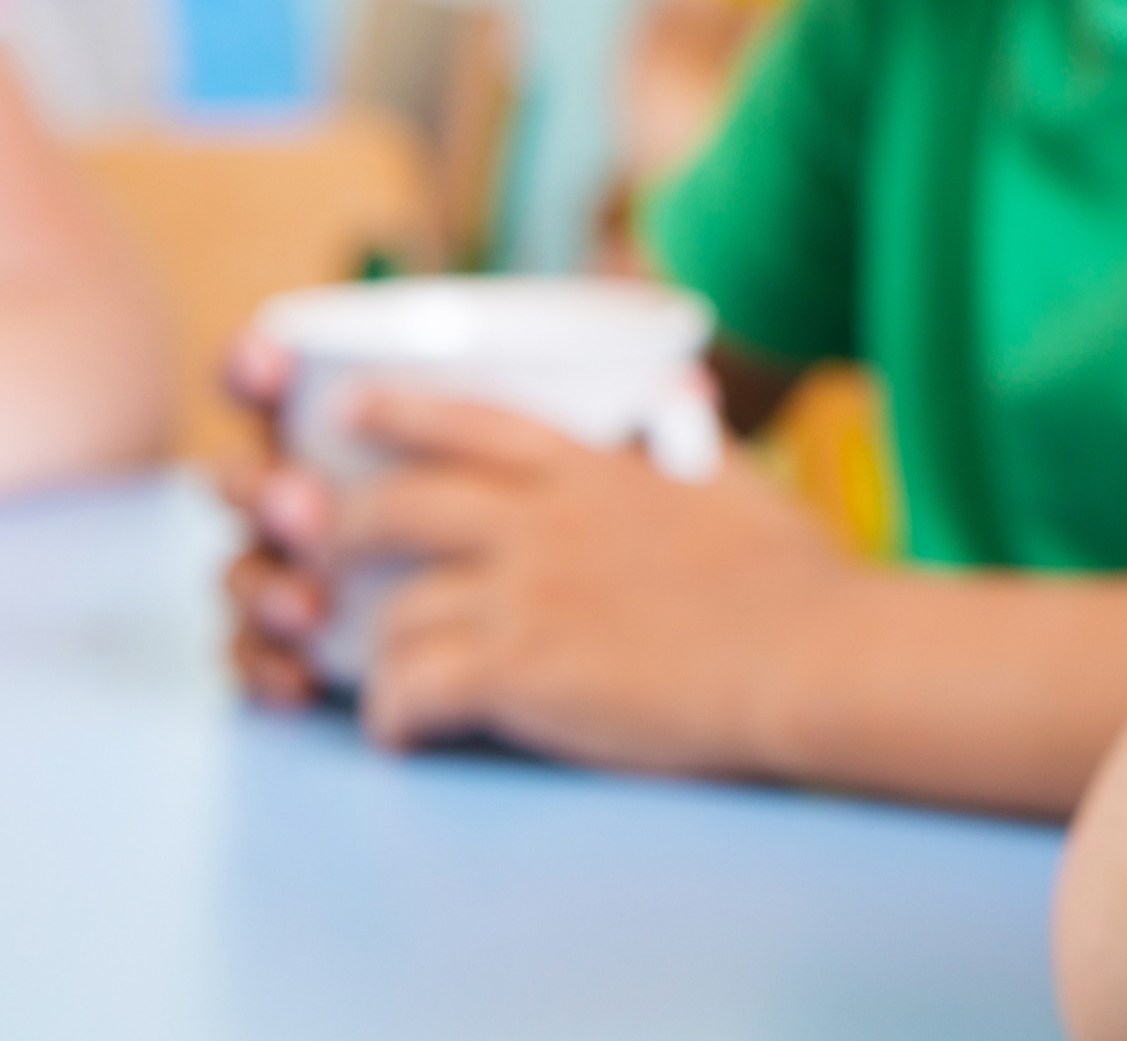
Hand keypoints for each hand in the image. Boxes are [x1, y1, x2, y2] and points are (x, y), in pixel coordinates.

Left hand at [235, 381, 849, 771]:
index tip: (350, 414)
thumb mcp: (738, 483)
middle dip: (342, 531)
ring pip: (396, 613)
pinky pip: (412, 691)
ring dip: (377, 652)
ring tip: (385, 681)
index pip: (471, 423)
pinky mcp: (521, 671)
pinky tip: (402, 735)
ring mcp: (526, 595)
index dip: (399, 415)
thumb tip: (684, 393)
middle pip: (398, 509)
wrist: (810, 657)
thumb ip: (692, 437)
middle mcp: (544, 522)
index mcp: (594, 471)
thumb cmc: (795, 583)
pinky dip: (393, 716)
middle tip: (316, 554)